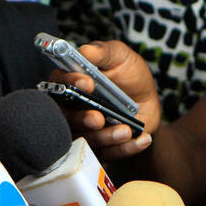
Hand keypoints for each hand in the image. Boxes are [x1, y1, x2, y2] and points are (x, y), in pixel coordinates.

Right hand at [52, 40, 161, 160]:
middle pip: (64, 118)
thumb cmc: (129, 75)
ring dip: (105, 137)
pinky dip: (125, 149)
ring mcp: (84, 129)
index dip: (69, 82)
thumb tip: (85, 50)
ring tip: (126, 130)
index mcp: (71, 82)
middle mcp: (72, 107)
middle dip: (81, 119)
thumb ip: (104, 52)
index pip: (58, 83)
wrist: (147, 101)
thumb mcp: (120, 57)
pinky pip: (107, 154)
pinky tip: (141, 139)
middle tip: (98, 118)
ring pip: (85, 139)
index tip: (87, 82)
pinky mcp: (100, 147)